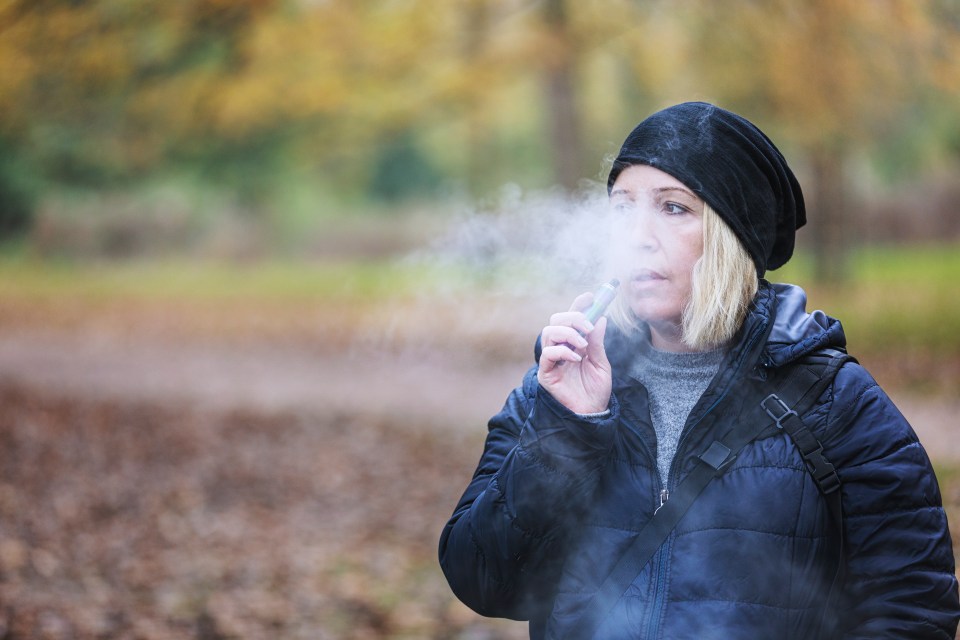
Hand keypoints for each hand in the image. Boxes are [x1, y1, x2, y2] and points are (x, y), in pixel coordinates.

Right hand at [537, 291, 611, 414]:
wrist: (593, 413)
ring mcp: (551, 359)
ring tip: (583, 345)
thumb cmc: (596, 390)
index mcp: (574, 344)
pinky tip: (576, 359)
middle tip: (588, 326)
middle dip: (572, 317)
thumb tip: (601, 318)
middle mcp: (560, 348)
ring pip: (548, 332)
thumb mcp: (601, 363)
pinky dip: (562, 351)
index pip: (572, 319)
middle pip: (556, 320)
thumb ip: (598, 343)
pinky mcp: (546, 372)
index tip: (591, 296)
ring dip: (567, 333)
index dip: (578, 305)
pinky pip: (547, 354)